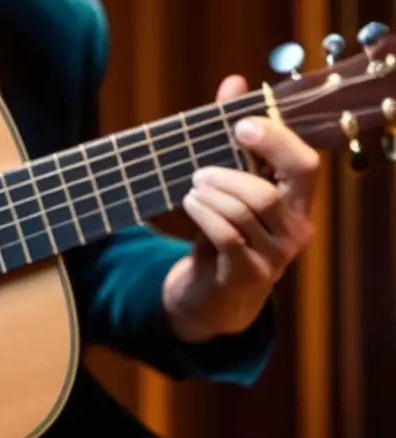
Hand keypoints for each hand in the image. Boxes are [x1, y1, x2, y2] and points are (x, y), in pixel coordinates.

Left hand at [163, 75, 318, 342]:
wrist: (212, 297)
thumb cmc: (224, 235)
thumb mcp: (230, 189)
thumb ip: (233, 139)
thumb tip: (233, 82)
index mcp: (298, 204)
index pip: (305, 166)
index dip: (277, 141)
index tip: (243, 125)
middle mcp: (295, 231)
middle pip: (271, 191)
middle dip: (230, 173)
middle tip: (199, 171)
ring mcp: (274, 257)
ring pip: (246, 212)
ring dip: (213, 194)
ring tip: (192, 188)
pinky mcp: (247, 274)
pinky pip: (228, 236)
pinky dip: (205, 215)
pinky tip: (191, 205)